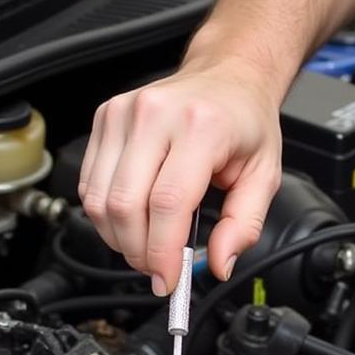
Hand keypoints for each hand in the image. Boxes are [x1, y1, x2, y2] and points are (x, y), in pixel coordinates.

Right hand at [78, 55, 282, 295]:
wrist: (227, 75)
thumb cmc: (244, 121)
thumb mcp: (264, 175)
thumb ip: (244, 225)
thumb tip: (220, 264)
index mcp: (201, 126)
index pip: (168, 203)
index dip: (162, 252)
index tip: (168, 279)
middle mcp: (157, 113)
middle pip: (126, 204)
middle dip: (138, 252)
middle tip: (157, 269)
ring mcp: (124, 113)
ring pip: (100, 199)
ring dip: (119, 238)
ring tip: (145, 246)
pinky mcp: (105, 117)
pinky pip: (90, 183)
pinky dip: (106, 215)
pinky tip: (131, 220)